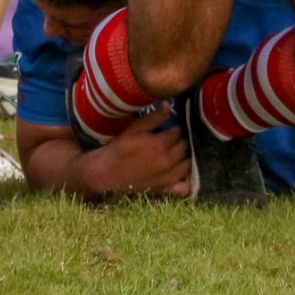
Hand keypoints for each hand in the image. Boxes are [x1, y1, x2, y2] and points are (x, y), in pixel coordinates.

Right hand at [78, 107, 192, 198]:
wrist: (106, 172)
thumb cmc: (119, 148)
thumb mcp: (134, 129)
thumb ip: (153, 117)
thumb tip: (168, 105)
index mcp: (161, 144)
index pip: (178, 132)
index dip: (172, 130)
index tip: (167, 131)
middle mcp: (168, 160)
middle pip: (184, 146)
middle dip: (178, 142)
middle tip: (169, 142)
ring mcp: (168, 177)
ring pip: (188, 163)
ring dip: (183, 157)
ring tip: (175, 155)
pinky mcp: (165, 189)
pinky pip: (186, 187)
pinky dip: (188, 181)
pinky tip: (183, 173)